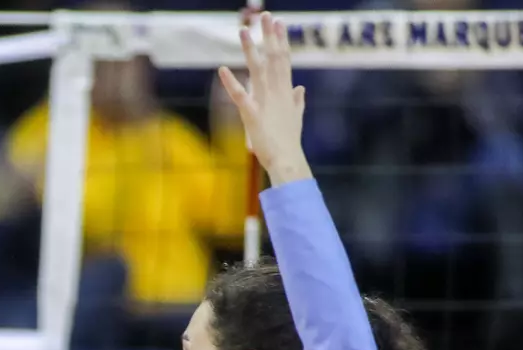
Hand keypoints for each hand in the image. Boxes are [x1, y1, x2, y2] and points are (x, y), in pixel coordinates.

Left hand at [217, 12, 310, 186]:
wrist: (287, 160)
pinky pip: (240, 96)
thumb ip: (297, 101)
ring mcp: (265, 102)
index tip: (279, 23)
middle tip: (266, 15)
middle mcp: (276, 92)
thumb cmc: (289, 141)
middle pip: (273, 58)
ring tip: (242, 31)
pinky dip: (231, 83)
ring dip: (249, 50)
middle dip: (269, 36)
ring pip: (257, 70)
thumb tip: (300, 89)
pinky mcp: (252, 115)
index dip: (280, 40)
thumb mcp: (295, 117)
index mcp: (285, 91)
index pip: (283, 60)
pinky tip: (222, 70)